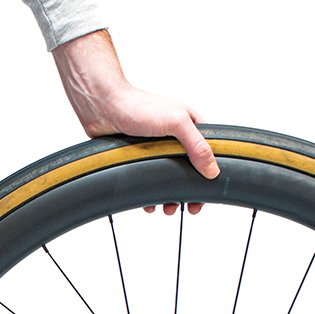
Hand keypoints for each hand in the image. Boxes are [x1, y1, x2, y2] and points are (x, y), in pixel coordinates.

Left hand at [52, 30, 216, 213]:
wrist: (102, 105)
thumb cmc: (138, 106)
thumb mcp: (176, 122)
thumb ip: (197, 145)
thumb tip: (212, 169)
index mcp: (190, 126)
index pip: (208, 154)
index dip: (209, 175)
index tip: (206, 194)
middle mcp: (175, 137)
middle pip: (189, 170)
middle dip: (188, 191)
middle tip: (186, 207)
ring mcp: (157, 147)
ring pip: (168, 176)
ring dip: (169, 195)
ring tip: (167, 207)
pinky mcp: (139, 155)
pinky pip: (149, 177)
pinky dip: (150, 192)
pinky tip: (148, 202)